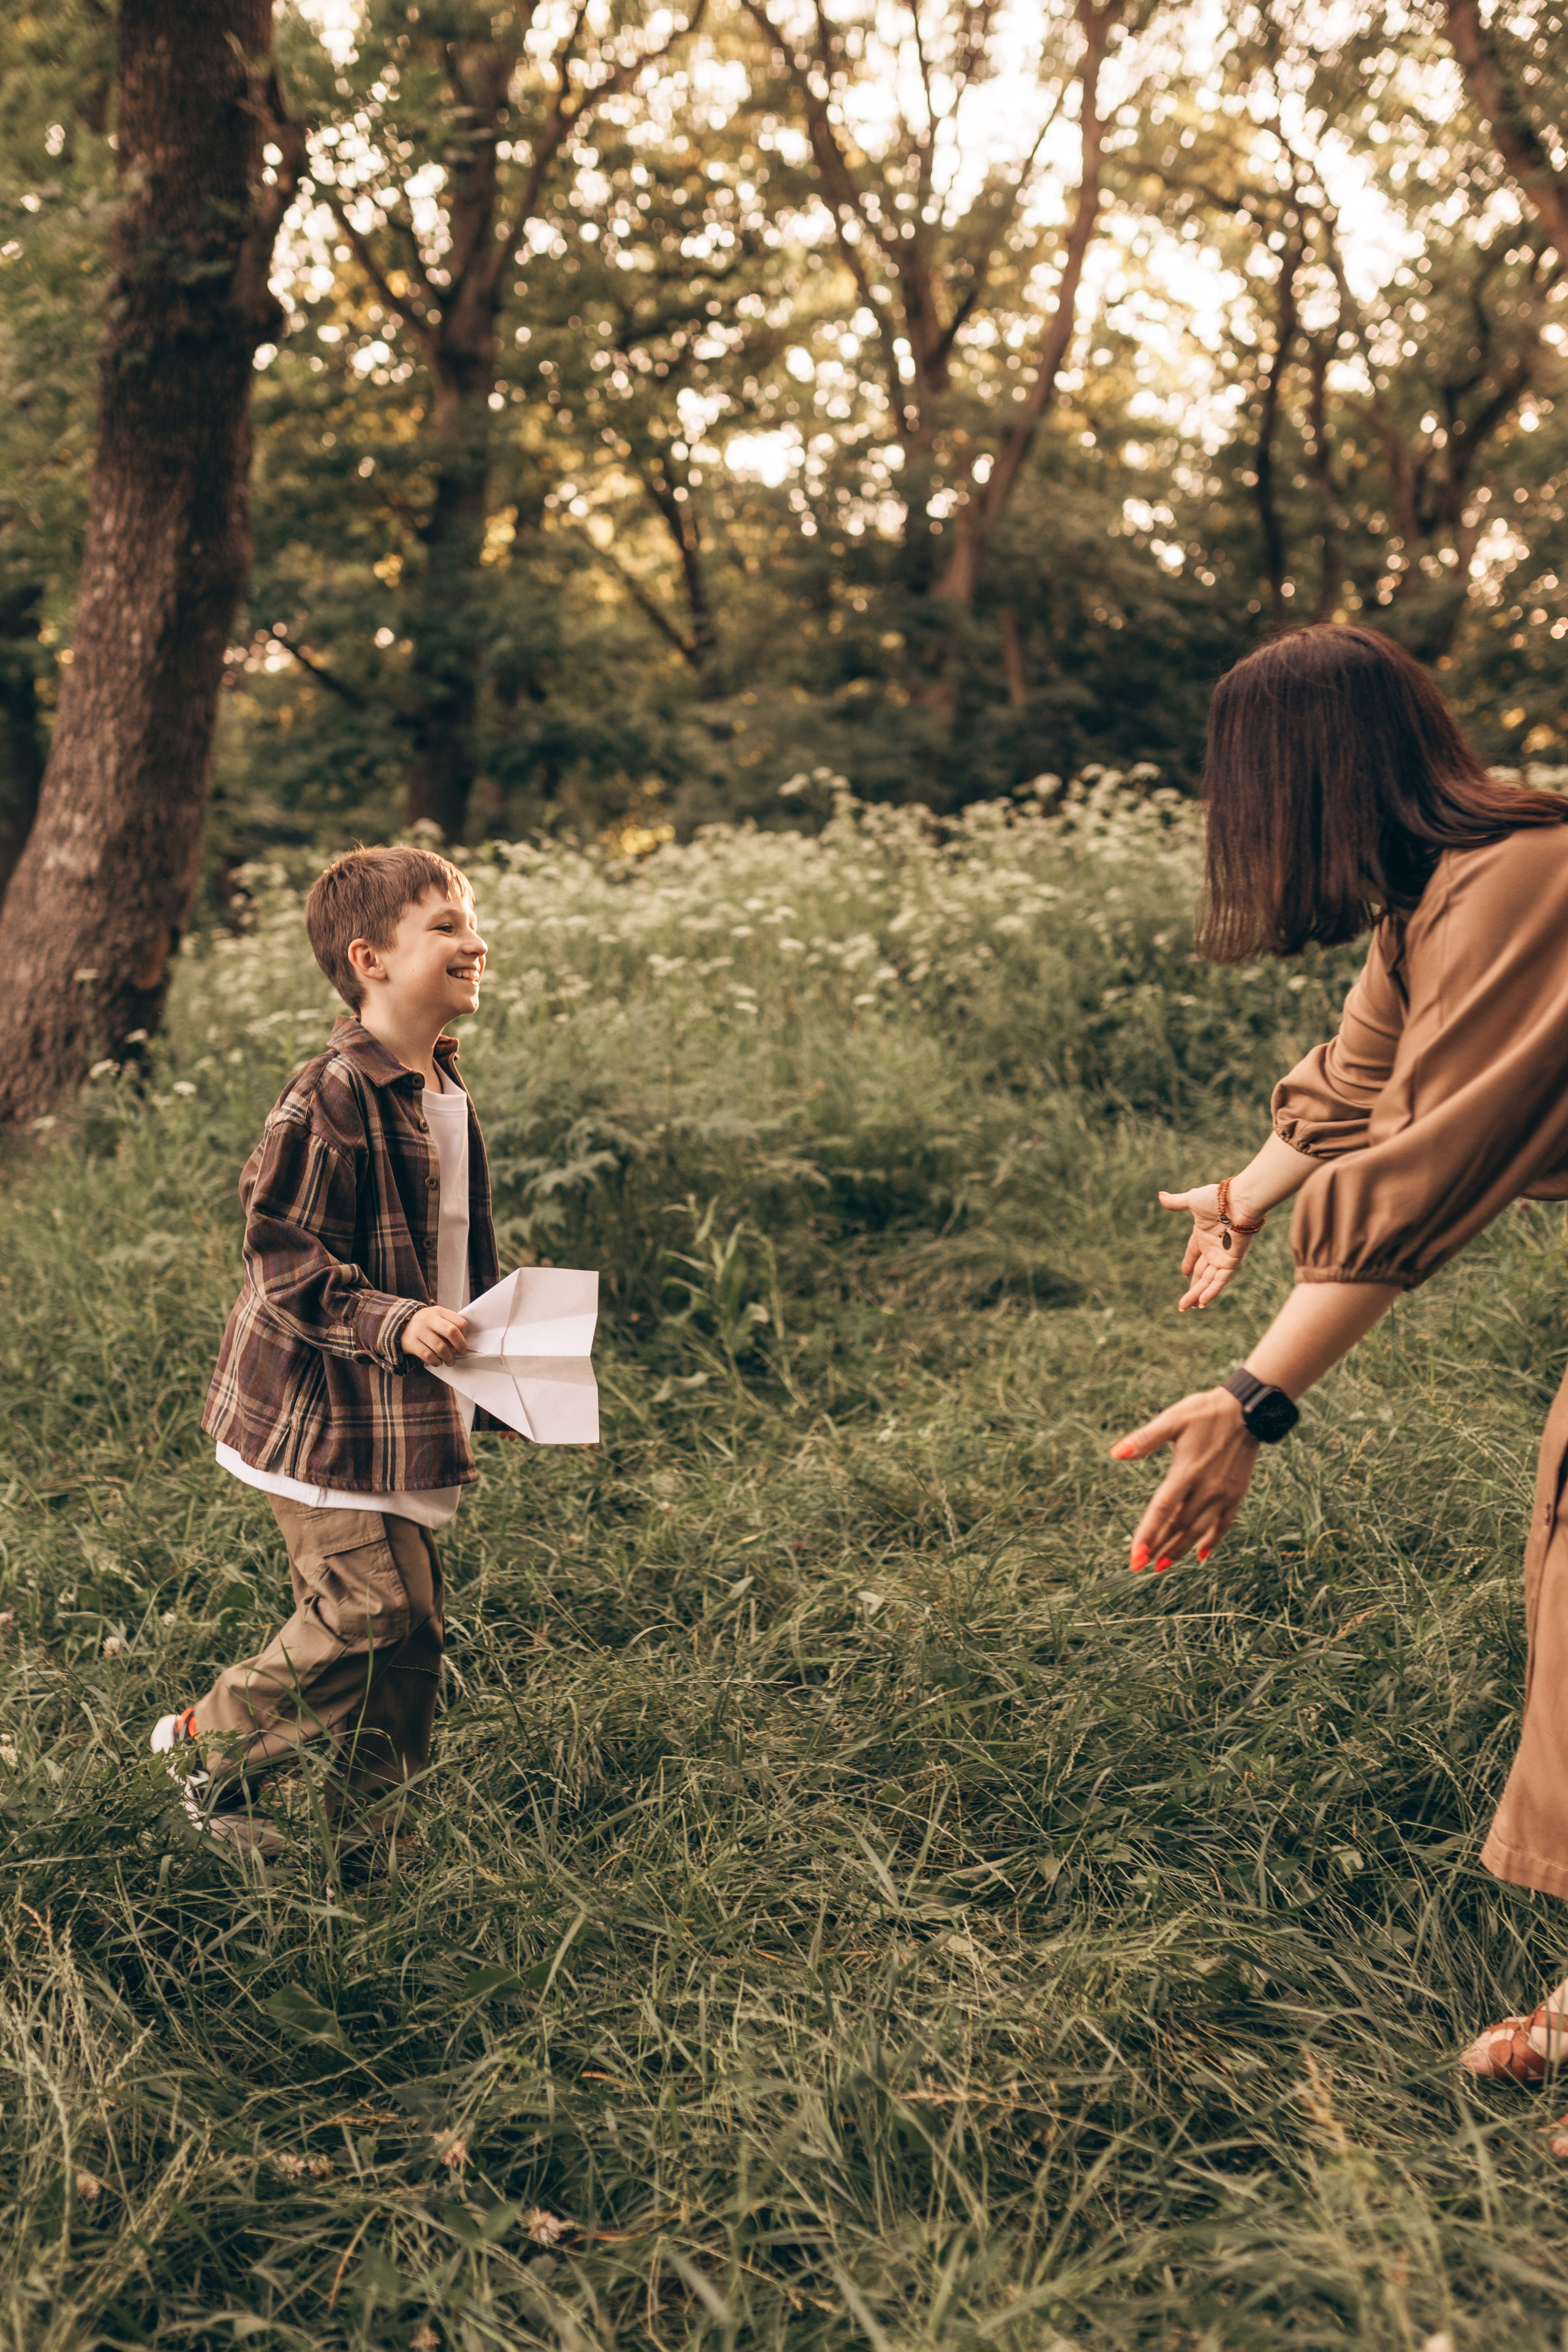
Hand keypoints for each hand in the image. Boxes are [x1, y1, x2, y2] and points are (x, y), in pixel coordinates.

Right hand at [401, 1305, 468, 1366]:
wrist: (399, 1325)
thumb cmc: (425, 1324)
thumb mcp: (437, 1317)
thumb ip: (450, 1324)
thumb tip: (462, 1342)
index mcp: (438, 1311)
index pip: (459, 1322)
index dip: (464, 1334)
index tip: (462, 1341)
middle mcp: (428, 1319)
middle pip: (451, 1331)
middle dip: (460, 1345)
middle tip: (461, 1352)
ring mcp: (419, 1331)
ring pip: (440, 1347)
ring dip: (449, 1357)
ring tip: (450, 1361)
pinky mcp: (411, 1343)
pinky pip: (428, 1355)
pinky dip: (436, 1362)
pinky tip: (438, 1362)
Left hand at [1110, 1385, 1259, 1570]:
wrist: (1249, 1410)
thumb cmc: (1205, 1412)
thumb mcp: (1173, 1419)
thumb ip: (1145, 1439)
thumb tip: (1115, 1453)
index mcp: (1186, 1471)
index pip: (1162, 1510)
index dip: (1148, 1535)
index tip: (1134, 1557)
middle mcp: (1206, 1488)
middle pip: (1178, 1526)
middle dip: (1159, 1548)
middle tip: (1140, 1566)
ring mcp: (1223, 1494)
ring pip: (1199, 1530)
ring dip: (1180, 1550)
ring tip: (1162, 1565)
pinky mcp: (1236, 1494)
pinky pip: (1223, 1524)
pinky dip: (1211, 1541)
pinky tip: (1201, 1555)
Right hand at [1159, 1183, 1259, 1312]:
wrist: (1237, 1202)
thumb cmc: (1217, 1198)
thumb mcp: (1192, 1201)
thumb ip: (1176, 1202)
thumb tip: (1160, 1196)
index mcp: (1203, 1234)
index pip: (1194, 1253)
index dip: (1189, 1263)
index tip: (1184, 1273)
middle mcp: (1213, 1248)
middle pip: (1200, 1272)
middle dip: (1192, 1288)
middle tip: (1182, 1303)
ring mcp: (1222, 1256)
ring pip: (1208, 1280)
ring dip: (1197, 1295)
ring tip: (1185, 1308)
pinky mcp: (1231, 1262)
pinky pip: (1220, 1281)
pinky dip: (1211, 1292)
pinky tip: (1202, 1303)